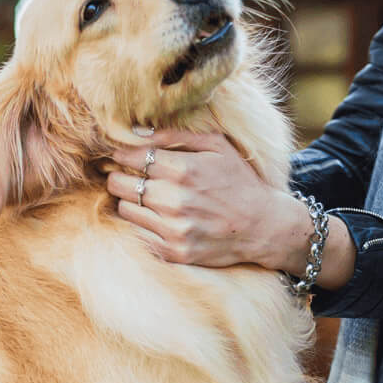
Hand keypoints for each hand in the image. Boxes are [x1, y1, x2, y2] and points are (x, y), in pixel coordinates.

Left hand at [106, 130, 310, 269]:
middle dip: (119, 176)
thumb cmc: (238, 180)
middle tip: (126, 175)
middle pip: (119, 183)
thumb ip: (175, 135)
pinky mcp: (174, 251)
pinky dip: (139, 222)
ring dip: (129, 200)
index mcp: (184, 169)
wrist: (263, 226)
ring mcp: (173, 228)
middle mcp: (174, 200)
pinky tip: (153, 216)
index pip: (132, 157)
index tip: (121, 157)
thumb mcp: (216, 146)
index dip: (122, 155)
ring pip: (124, 208)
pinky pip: (136, 232)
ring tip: (143, 196)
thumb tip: (136, 131)